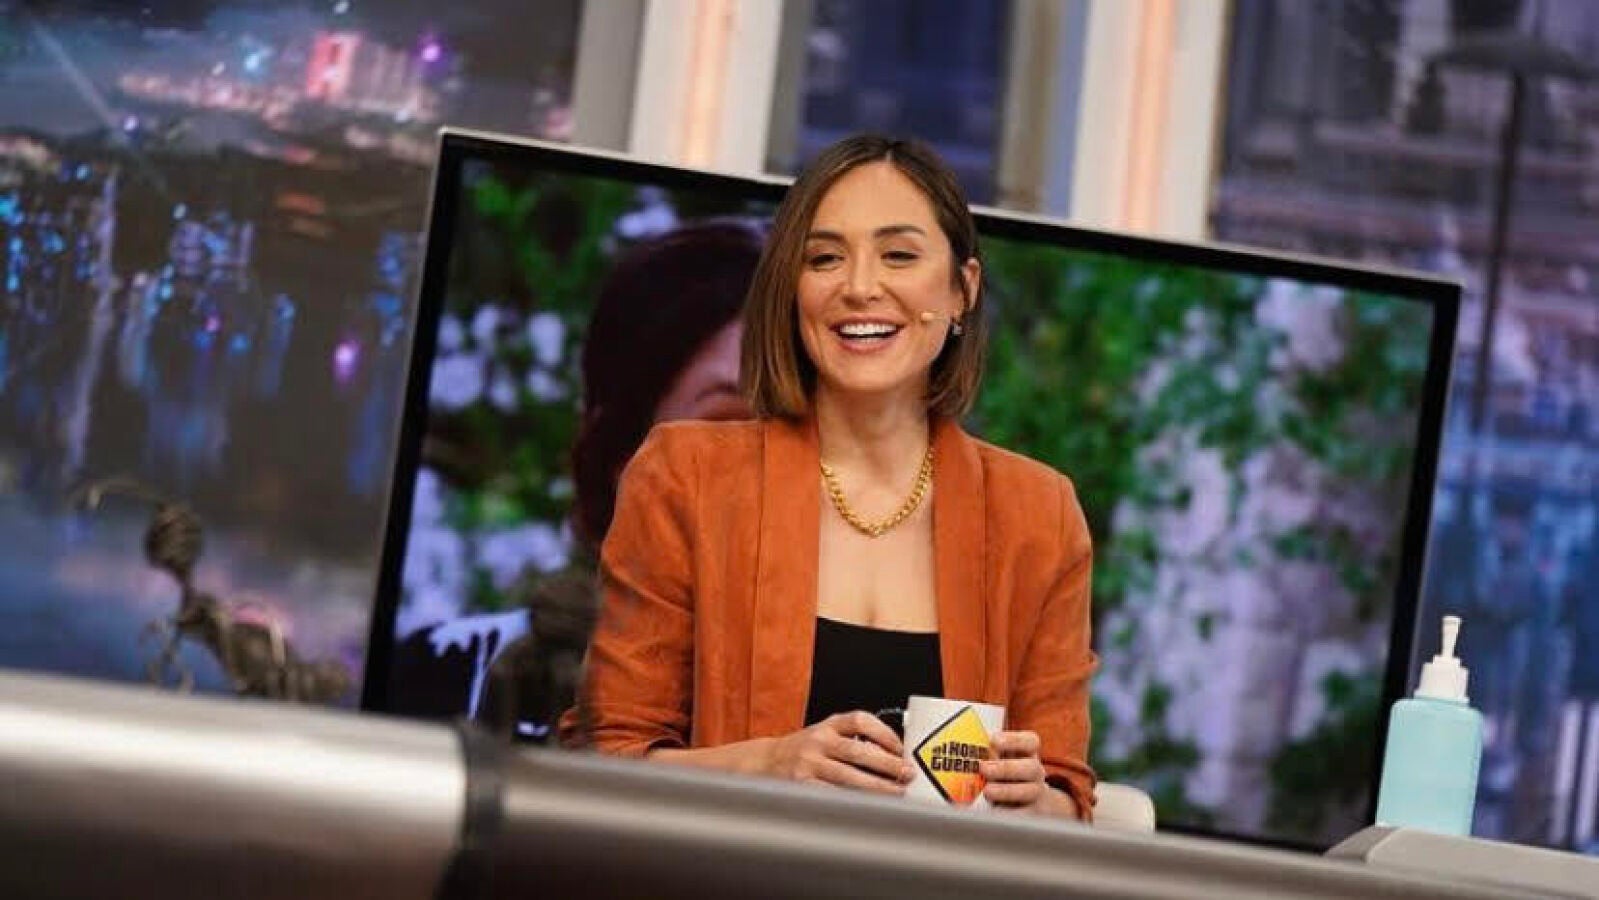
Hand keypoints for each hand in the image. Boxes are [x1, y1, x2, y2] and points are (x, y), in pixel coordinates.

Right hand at [763, 711, 913, 795]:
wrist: (766, 762)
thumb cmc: (804, 750)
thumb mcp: (826, 734)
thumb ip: (853, 739)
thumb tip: (893, 756)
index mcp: (828, 725)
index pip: (860, 721)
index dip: (884, 733)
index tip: (902, 748)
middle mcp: (818, 741)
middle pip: (858, 751)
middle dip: (887, 764)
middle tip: (907, 774)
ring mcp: (809, 764)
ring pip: (848, 777)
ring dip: (877, 786)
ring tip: (896, 792)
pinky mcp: (802, 786)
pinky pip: (832, 794)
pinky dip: (853, 800)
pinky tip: (868, 805)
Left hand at [980, 730, 1054, 813]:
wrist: (1027, 802)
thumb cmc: (1005, 774)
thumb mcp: (999, 759)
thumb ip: (988, 754)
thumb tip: (970, 751)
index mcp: (1028, 753)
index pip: (1030, 741)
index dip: (1013, 740)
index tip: (994, 740)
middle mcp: (1035, 772)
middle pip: (1031, 767)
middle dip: (1006, 768)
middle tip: (984, 768)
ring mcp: (1036, 793)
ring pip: (1029, 791)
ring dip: (1006, 790)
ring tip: (987, 791)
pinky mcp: (1031, 814)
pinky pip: (1022, 814)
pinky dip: (1007, 812)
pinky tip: (994, 810)